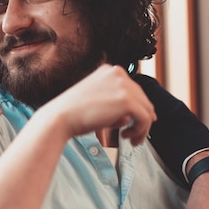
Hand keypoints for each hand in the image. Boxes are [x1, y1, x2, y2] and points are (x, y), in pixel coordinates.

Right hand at [39, 64, 156, 144]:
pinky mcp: (126, 100)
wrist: (60, 117)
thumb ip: (117, 103)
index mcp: (109, 70)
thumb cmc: (75, 112)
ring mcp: (122, 85)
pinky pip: (145, 118)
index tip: (137, 122)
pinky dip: (140, 131)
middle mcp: (117, 73)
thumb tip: (138, 116)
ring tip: (130, 138)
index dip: (139, 107)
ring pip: (147, 109)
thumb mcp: (98, 100)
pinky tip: (127, 137)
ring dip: (142, 127)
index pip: (133, 89)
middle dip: (142, 119)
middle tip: (133, 135)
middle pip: (143, 99)